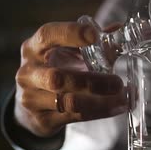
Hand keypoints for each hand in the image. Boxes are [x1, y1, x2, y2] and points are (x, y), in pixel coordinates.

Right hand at [14, 21, 126, 137]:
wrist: (31, 104)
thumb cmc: (55, 68)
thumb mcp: (68, 53)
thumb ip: (93, 43)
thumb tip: (119, 29)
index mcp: (33, 48)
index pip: (47, 35)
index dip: (70, 33)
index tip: (94, 35)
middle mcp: (28, 72)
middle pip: (57, 77)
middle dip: (92, 81)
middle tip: (118, 82)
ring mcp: (31, 98)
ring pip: (68, 101)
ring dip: (100, 101)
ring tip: (122, 97)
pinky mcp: (42, 120)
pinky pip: (74, 116)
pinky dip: (98, 112)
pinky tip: (115, 107)